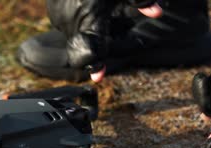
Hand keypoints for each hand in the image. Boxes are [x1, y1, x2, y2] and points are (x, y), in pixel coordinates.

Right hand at [45, 0, 161, 82]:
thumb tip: (158, 12)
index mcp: (90, 13)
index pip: (92, 48)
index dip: (96, 65)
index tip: (98, 78)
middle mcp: (71, 18)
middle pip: (87, 43)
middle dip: (100, 39)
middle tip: (112, 28)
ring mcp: (59, 15)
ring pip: (77, 33)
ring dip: (88, 28)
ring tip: (96, 8)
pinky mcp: (52, 10)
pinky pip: (68, 24)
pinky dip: (78, 20)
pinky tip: (86, 5)